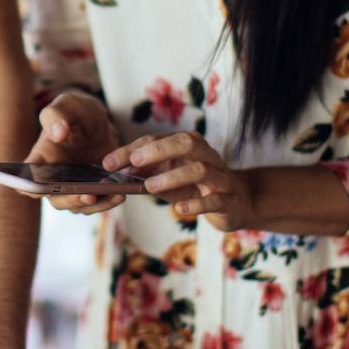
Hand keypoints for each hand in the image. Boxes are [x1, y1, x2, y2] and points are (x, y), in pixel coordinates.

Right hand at [26, 91, 124, 213]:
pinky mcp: (90, 191)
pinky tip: (121, 193)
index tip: (39, 189)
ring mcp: (71, 188)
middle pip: (55, 199)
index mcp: (39, 159)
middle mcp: (52, 178)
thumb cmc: (76, 112)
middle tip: (88, 194)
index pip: (26, 179)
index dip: (28, 187)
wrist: (97, 122)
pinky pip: (97, 204)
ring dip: (96, 204)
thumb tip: (58, 134)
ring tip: (114, 194)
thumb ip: (57, 115)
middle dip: (71, 199)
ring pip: (78, 206)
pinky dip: (109, 201)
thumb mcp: (67, 105)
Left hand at [104, 131, 259, 230]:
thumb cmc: (197, 187)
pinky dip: (196, 204)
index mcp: (189, 145)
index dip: (131, 150)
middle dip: (158, 149)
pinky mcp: (229, 200)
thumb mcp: (170, 177)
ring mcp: (220, 177)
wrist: (239, 201)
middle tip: (134, 162)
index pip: (157, 139)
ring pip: (200, 170)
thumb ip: (147, 173)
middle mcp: (207, 155)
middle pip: (185, 142)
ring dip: (173, 177)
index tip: (108, 163)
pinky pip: (214, 199)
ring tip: (150, 187)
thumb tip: (118, 173)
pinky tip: (179, 209)